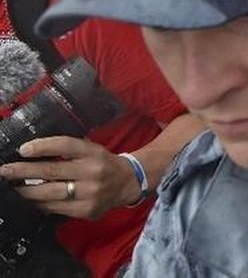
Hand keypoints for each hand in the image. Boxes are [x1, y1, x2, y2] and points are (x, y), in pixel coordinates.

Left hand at [1, 136, 140, 219]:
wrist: (127, 183)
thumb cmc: (102, 163)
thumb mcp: (90, 150)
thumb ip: (67, 150)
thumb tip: (32, 153)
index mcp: (93, 153)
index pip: (65, 146)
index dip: (43, 146)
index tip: (23, 149)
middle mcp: (92, 172)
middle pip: (52, 171)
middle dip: (24, 171)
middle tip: (6, 171)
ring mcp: (90, 193)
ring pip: (50, 193)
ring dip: (26, 191)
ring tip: (12, 188)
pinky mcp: (86, 210)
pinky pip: (55, 208)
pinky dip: (39, 204)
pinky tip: (30, 200)